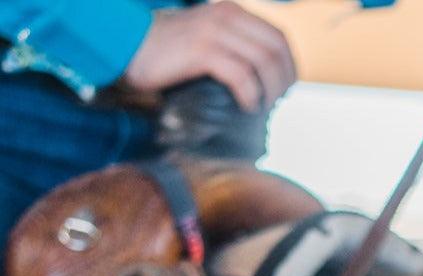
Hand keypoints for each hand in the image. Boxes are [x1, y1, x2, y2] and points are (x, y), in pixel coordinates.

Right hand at [122, 2, 296, 112]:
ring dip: (270, 91)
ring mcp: (213, 31)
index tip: (283, 90)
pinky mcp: (201, 50)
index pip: (279, 38)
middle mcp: (225, 16)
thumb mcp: (206, 41)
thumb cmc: (166, 51)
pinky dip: (250, 95)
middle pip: (277, 50)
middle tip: (274, 103)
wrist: (125, 43)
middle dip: (283, 82)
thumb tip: (262, 83)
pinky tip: (246, 107)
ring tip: (261, 107)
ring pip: (264, 62)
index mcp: (231, 12)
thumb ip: (232, 50)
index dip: (289, 67)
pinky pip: (241, 75)